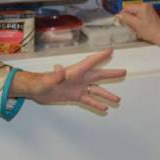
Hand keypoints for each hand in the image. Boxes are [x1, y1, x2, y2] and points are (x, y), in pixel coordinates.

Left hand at [11, 49, 125, 111]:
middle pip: (98, 75)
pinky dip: (96, 104)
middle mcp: (79, 78)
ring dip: (106, 94)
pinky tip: (104, 108)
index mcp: (75, 71)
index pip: (90, 62)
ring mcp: (78, 87)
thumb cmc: (41, 82)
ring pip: (96, 90)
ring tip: (118, 99)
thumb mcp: (48, 80)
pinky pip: (88, 100)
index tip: (111, 50)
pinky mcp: (74, 96)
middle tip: (124, 71)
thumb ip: (55, 76)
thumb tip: (60, 72)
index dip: (100, 56)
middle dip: (111, 74)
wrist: (36, 90)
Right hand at [116, 3, 159, 44]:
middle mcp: (145, 5)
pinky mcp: (149, 13)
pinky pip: (139, 15)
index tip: (119, 20)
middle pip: (131, 11)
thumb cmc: (150, 31)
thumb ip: (126, 18)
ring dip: (132, 20)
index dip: (122, 15)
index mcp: (142, 6)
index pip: (127, 8)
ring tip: (134, 28)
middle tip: (128, 26)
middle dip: (128, 18)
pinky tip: (138, 27)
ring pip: (135, 13)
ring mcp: (148, 9)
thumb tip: (119, 15)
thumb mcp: (135, 24)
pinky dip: (137, 21)